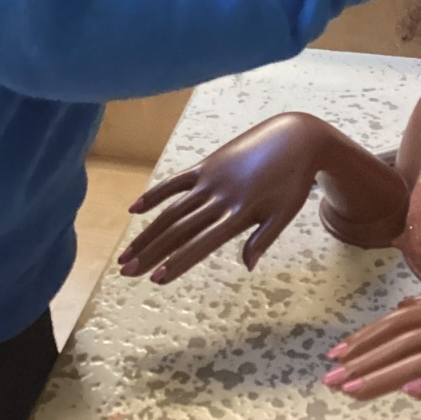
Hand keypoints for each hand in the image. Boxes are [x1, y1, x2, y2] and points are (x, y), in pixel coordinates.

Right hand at [120, 114, 328, 283]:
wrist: (293, 139)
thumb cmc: (292, 182)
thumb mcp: (284, 214)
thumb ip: (262, 240)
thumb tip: (247, 267)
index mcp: (238, 213)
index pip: (200, 244)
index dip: (177, 262)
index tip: (156, 280)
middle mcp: (218, 196)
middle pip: (177, 229)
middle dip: (151, 253)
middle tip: (126, 271)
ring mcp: (209, 178)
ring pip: (171, 209)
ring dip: (147, 232)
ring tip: (126, 253)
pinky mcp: (206, 164)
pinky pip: (175, 181)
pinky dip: (154, 194)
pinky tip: (134, 210)